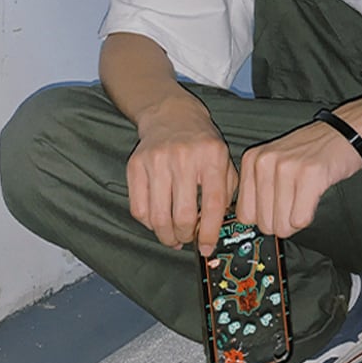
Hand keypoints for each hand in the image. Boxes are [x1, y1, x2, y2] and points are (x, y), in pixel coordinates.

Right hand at [127, 95, 236, 255]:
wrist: (172, 116)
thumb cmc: (202, 144)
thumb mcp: (224, 160)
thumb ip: (226, 192)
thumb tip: (218, 229)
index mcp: (212, 156)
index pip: (212, 204)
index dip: (210, 232)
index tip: (206, 247)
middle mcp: (184, 157)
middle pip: (183, 215)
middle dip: (186, 236)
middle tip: (188, 239)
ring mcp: (157, 161)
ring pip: (158, 217)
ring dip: (166, 235)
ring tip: (173, 237)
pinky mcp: (135, 166)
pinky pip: (138, 208)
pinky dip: (149, 223)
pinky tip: (158, 221)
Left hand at [236, 120, 361, 237]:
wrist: (345, 131)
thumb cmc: (312, 150)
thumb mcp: (275, 161)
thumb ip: (259, 187)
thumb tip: (252, 222)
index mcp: (252, 159)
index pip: (244, 214)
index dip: (263, 218)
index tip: (275, 212)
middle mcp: (264, 162)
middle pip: (263, 223)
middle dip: (282, 222)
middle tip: (295, 203)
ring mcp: (286, 168)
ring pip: (282, 225)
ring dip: (296, 219)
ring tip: (305, 199)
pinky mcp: (309, 175)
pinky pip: (300, 219)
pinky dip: (308, 216)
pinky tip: (313, 197)